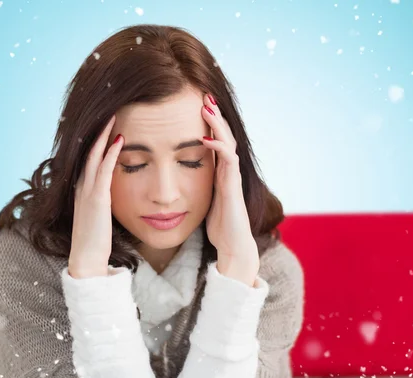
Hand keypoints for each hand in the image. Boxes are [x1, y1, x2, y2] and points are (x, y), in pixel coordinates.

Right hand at [69, 115, 123, 278]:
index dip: (98, 138)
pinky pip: (104, 171)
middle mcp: (82, 185)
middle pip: (90, 150)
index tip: (110, 121)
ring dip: (104, 135)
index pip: (91, 156)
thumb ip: (104, 200)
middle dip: (100, 129)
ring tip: (114, 116)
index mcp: (84, 188)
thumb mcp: (100, 214)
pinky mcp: (96, 199)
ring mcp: (88, 191)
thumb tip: (113, 192)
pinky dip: (110, 154)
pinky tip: (119, 140)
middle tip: (111, 109)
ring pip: (95, 155)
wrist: (87, 259)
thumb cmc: (97, 240)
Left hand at [200, 94, 259, 285]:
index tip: (195, 105)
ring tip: (207, 106)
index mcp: (220, 172)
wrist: (233, 245)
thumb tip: (179, 179)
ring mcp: (232, 176)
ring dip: (217, 123)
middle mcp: (228, 170)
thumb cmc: (219, 226)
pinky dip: (217, 147)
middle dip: (214, 115)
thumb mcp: (204, 200)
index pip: (215, 140)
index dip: (208, 123)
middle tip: (203, 95)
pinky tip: (205, 137)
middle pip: (223, 135)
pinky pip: (228, 160)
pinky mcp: (233, 186)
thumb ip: (197, 186)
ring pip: (228, 141)